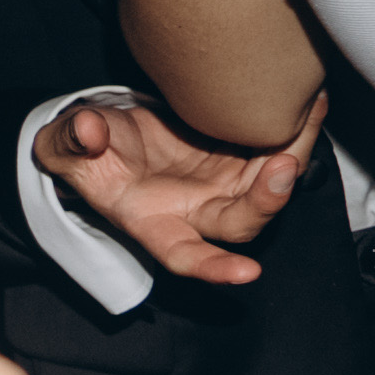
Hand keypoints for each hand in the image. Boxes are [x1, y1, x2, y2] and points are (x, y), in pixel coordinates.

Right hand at [43, 90, 324, 285]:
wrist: (110, 131)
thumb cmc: (85, 151)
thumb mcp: (65, 146)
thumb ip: (72, 141)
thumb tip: (89, 130)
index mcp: (152, 222)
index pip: (183, 255)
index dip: (214, 267)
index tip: (247, 274)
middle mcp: (196, 212)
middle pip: (242, 222)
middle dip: (267, 200)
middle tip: (284, 164)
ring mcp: (222, 186)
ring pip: (269, 185)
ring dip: (294, 155)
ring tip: (308, 113)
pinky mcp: (237, 156)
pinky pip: (276, 149)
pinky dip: (296, 129)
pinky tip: (309, 100)